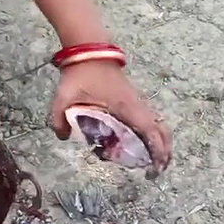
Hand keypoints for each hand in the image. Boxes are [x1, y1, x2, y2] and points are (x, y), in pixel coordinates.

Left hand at [49, 60, 172, 175]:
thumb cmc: (79, 74)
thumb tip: (63, 138)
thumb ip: (59, 119)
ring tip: (152, 164)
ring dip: (159, 144)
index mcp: (124, 106)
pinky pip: (148, 122)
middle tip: (156, 171)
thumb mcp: (63, 97)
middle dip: (164, 152)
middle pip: (161, 130)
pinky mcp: (132, 102)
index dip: (156, 150)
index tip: (155, 168)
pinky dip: (151, 136)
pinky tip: (140, 148)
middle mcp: (136, 106)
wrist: (89, 51)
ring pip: (157, 126)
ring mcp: (136, 103)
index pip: (148, 130)